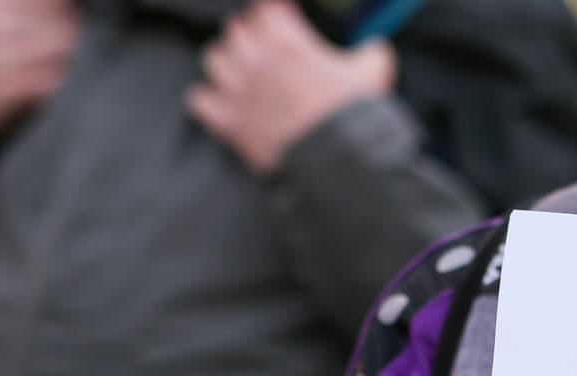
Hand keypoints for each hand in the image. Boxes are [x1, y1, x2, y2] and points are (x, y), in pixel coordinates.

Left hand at [187, 0, 395, 176]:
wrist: (335, 159)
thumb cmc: (351, 115)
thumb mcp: (373, 74)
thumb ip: (372, 54)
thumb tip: (376, 49)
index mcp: (287, 43)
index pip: (267, 10)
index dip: (275, 12)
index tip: (284, 16)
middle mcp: (256, 61)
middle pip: (237, 30)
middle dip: (251, 34)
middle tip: (266, 46)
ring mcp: (239, 92)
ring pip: (214, 59)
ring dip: (227, 62)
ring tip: (241, 71)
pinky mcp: (230, 123)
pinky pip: (200, 101)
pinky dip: (208, 100)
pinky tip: (222, 103)